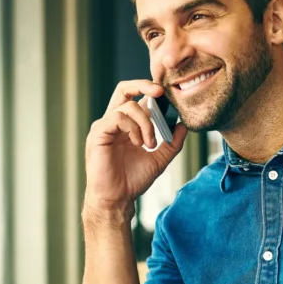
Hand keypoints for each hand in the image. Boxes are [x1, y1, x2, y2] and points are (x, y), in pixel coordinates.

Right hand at [84, 79, 187, 213]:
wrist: (118, 198)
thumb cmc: (133, 180)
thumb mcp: (160, 158)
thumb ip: (172, 141)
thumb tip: (184, 124)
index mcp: (125, 124)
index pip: (135, 96)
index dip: (150, 90)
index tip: (167, 95)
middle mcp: (113, 121)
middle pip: (124, 89)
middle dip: (143, 84)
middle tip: (160, 92)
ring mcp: (104, 126)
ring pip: (128, 106)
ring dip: (145, 123)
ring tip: (150, 143)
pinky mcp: (98, 134)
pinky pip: (117, 118)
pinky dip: (133, 128)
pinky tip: (138, 143)